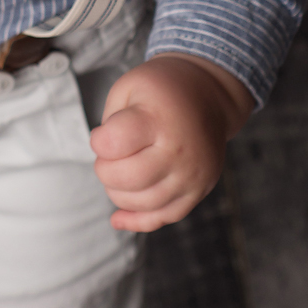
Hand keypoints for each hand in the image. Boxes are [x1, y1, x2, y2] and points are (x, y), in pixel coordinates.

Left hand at [88, 52, 253, 231]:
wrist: (209, 94)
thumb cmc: (161, 90)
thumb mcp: (128, 87)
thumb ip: (109, 123)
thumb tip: (105, 164)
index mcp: (159, 119)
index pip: (112, 145)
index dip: (98, 140)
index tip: (104, 133)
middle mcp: (180, 151)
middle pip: (126, 179)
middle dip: (105, 170)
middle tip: (111, 155)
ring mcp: (192, 175)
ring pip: (143, 204)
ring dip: (119, 193)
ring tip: (120, 172)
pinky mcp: (198, 192)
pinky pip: (164, 218)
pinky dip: (137, 220)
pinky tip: (118, 217)